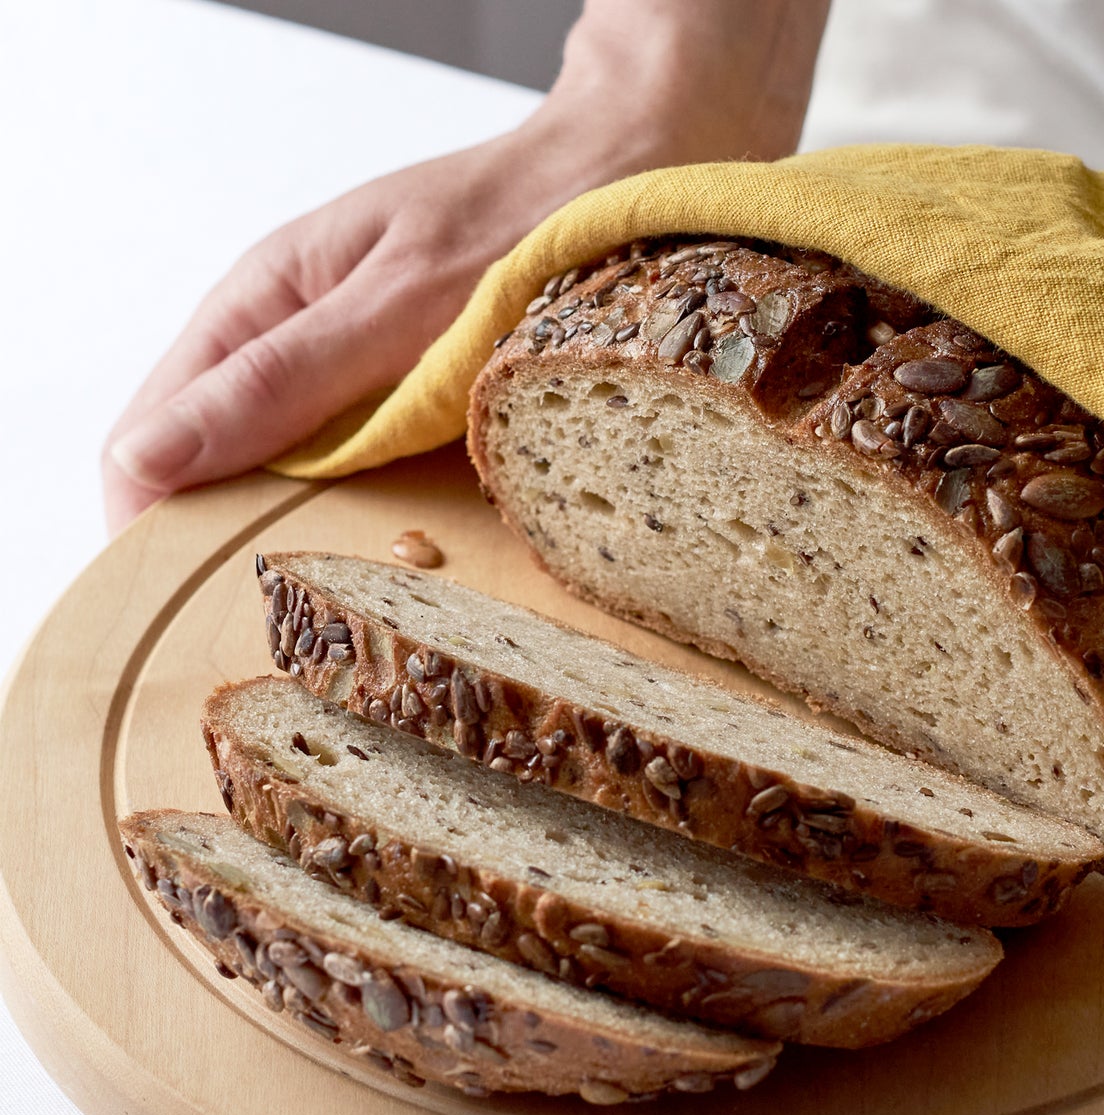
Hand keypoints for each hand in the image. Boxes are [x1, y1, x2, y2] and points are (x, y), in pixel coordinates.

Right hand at [102, 0, 831, 533]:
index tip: (180, 597)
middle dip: (227, 536)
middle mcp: (301, 344)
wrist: (628, 181)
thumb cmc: (518, 222)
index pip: (154, 431)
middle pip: (218, 463)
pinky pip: (370, 471)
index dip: (153, 518)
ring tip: (324, 599)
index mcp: (263, 302)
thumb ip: (279, 382)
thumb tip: (150, 456)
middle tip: (260, 618)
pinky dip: (374, 513)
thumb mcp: (391, 306)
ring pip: (295, 477)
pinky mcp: (420, 403)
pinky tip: (394, 550)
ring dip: (302, 534)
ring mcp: (360, 376)